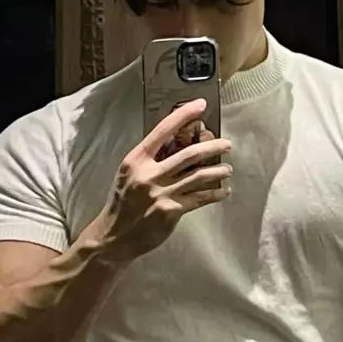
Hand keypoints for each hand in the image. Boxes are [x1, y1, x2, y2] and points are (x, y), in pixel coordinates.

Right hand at [91, 99, 231, 263]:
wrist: (115, 236)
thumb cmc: (124, 202)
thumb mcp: (130, 174)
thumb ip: (151, 160)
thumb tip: (179, 143)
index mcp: (136, 160)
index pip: (162, 131)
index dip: (183, 115)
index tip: (200, 105)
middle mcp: (148, 174)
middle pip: (188, 154)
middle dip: (212, 147)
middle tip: (226, 144)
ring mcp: (161, 193)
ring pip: (198, 176)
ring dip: (218, 171)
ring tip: (227, 168)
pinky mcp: (171, 210)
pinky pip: (200, 198)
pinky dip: (215, 193)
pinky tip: (224, 191)